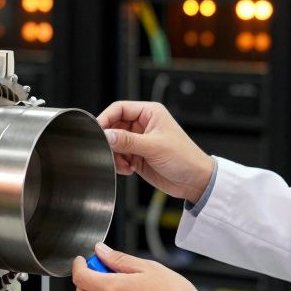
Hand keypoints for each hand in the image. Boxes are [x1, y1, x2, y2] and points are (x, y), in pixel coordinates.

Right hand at [97, 101, 214, 202]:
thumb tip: (106, 135)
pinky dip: (119, 164)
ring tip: (125, 164)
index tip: (96, 131)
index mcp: (149, 113)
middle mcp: (143, 125)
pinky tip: (129, 169)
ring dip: (115, 155)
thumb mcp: (154, 146)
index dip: (105, 118)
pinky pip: (118, 156)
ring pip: (114, 143)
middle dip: (110, 141)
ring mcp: (139, 141)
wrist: (194, 181)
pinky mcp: (137, 156)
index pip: (119, 109)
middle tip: (109, 152)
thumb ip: (127, 141)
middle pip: (114, 127)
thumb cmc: (184, 157)